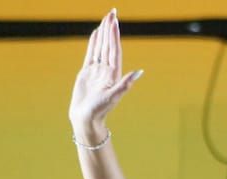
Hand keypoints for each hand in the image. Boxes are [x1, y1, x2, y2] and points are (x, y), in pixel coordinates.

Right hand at [68, 10, 142, 136]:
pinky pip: (91, 54)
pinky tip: (96, 33)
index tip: (114, 21)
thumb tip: (140, 72)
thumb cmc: (100, 110)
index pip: (114, 50)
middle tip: (112, 12)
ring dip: (103, 33)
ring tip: (105, 18)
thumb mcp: (114, 96)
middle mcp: (107, 70)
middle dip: (110, 28)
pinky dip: (93, 43)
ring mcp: (97, 70)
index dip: (114, 35)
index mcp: (114, 73)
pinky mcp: (87, 72)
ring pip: (100, 47)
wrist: (86, 118)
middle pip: (108, 45)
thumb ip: (126, 83)